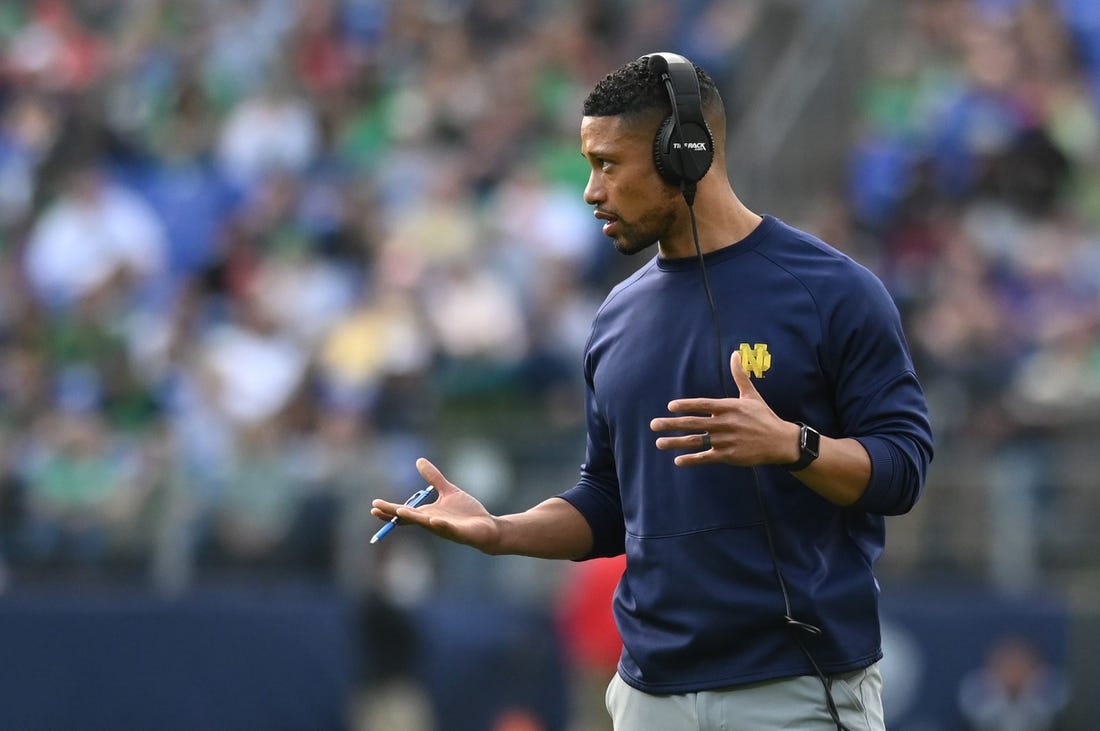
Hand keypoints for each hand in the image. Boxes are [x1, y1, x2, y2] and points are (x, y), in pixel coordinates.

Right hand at [371, 457, 502, 550]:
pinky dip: (440, 525)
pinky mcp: (459, 532)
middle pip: (409, 518)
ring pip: (426, 524)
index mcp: (428, 514)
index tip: (374, 505)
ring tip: (399, 511)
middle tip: (375, 508)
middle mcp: (432, 523)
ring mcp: (444, 529)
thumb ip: (434, 478)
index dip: (390, 510)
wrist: (487, 527)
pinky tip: (433, 520)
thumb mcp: (448, 491)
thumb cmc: (466, 513)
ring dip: (412, 517)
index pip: (405, 512)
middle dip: (393, 513)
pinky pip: (448, 529)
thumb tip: (419, 461)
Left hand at [650, 351, 799, 466]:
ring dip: (676, 442)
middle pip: (694, 423)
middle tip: (653, 424)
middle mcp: (725, 423)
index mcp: (729, 407)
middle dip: (672, 424)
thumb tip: (735, 354)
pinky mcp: (729, 456)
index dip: (686, 405)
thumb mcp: (752, 395)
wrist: (780, 442)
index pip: (703, 405)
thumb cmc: (764, 417)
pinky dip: (692, 459)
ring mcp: (726, 440)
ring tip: (659, 443)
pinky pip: (706, 457)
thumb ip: (740, 376)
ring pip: (696, 441)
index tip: (670, 406)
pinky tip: (678, 460)